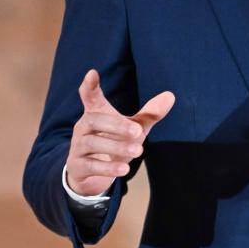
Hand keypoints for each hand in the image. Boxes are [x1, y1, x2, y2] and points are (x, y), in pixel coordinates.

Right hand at [66, 69, 174, 195]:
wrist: (90, 174)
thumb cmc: (114, 142)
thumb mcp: (133, 128)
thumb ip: (150, 114)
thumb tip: (171, 95)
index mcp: (96, 113)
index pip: (90, 96)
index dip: (90, 85)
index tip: (92, 73)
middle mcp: (84, 127)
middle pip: (95, 120)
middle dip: (116, 125)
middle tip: (137, 131)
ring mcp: (78, 147)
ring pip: (92, 143)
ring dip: (115, 146)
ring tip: (138, 150)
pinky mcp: (77, 167)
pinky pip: (90, 166)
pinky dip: (107, 168)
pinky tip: (124, 169)